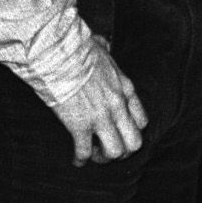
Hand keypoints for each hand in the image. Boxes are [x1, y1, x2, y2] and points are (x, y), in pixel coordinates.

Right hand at [51, 46, 146, 163]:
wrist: (59, 53)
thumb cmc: (76, 47)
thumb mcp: (101, 47)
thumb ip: (105, 49)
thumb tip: (101, 42)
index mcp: (125, 89)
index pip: (142, 120)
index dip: (133, 132)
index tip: (122, 133)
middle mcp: (118, 107)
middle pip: (134, 142)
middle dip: (124, 151)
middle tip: (110, 150)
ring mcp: (100, 117)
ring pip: (116, 151)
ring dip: (105, 157)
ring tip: (94, 155)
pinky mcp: (79, 125)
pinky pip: (84, 151)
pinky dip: (81, 159)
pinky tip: (76, 160)